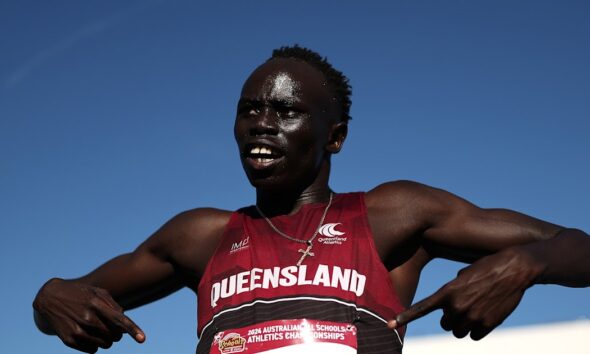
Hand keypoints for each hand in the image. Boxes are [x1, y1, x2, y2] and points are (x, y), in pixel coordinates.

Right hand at [33, 278, 144, 352]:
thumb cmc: (80, 293)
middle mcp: (87, 317)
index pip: (119, 320)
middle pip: (114, 335)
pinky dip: (95, 345)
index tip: (143, 339)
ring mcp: (76, 329)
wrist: (49, 298)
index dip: (133, 330)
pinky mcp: (68, 340)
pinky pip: (92, 350)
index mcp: (96, 303)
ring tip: (100, 331)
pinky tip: (89, 335)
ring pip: (105, 345)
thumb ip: (113, 305)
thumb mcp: (96, 292)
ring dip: (108, 340)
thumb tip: (124, 322)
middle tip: (113, 329)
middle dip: (118, 334)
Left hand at [388, 248, 541, 339]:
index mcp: (448, 291)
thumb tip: (448, 305)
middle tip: (464, 304)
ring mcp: (472, 317)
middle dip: (451, 317)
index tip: (391, 324)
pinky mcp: (487, 324)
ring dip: (464, 324)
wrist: (515, 268)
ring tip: (476, 307)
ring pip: (459, 332)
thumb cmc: (488, 267)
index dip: (405, 316)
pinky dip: (478, 329)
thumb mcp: (464, 274)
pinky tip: (486, 313)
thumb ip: (452, 291)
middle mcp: (457, 306)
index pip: (422, 308)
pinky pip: (475, 336)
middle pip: (445, 324)